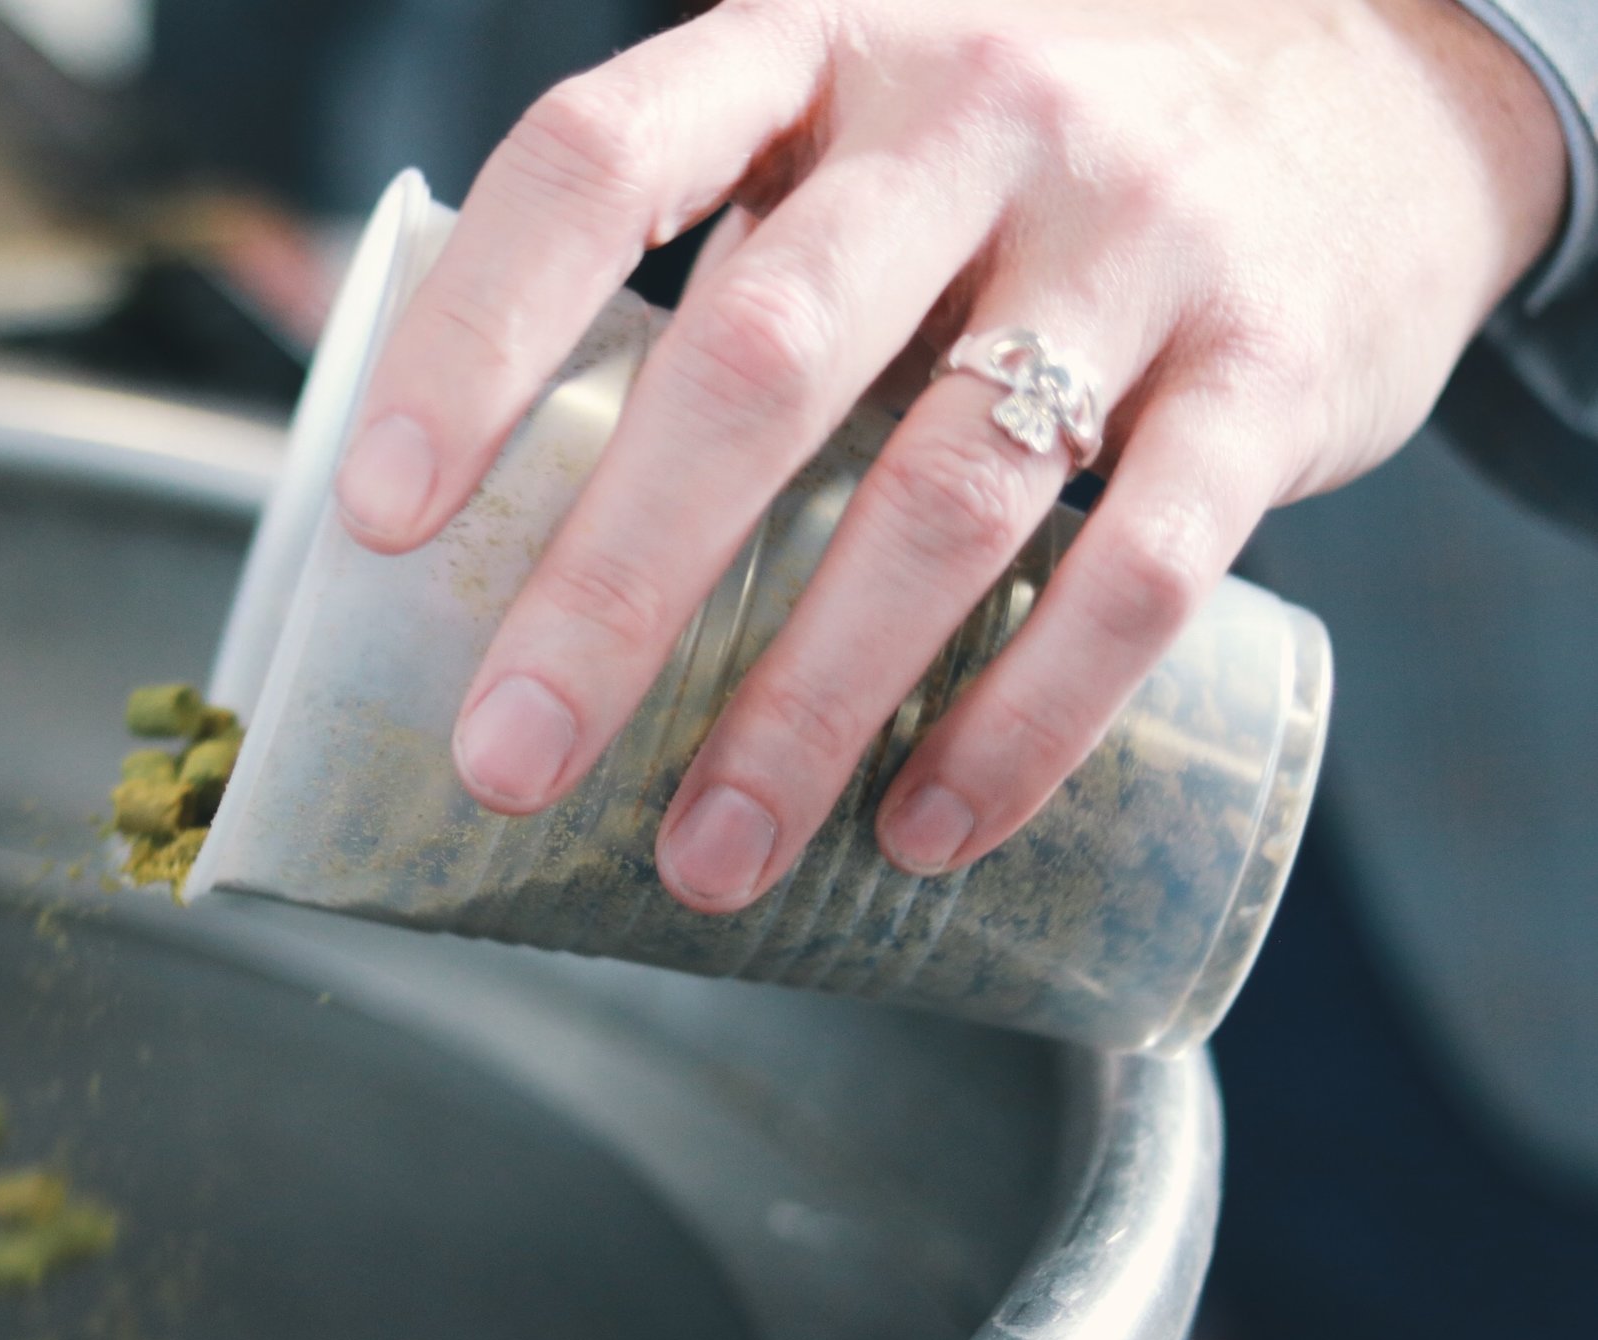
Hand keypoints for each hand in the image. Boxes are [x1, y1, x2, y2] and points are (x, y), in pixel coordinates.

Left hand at [334, 0, 1565, 911]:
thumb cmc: (1016, 164)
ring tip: (706, 855)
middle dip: (614, 586)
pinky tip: (925, 828)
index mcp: (807, 56)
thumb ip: (707, 273)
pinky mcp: (1274, 364)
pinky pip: (1146, 568)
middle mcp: (965, 117)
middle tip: (508, 760)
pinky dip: (1025, 719)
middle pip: (756, 363)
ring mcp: (1133, 235)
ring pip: (942, 491)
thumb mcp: (849, 138)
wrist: (1365, 86)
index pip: (597, 166)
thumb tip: (486, 517)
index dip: (472, 340)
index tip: (378, 517)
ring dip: (806, 703)